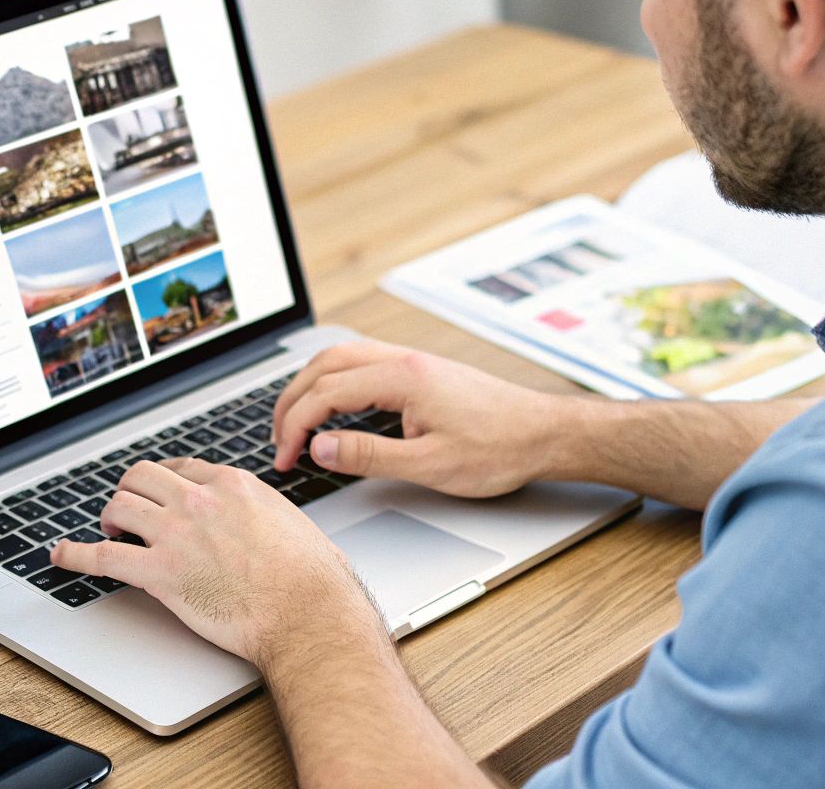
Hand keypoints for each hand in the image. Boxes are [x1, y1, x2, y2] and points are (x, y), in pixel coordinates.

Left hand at [48, 458, 382, 665]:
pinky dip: (75, 555)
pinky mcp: (161, 572)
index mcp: (232, 484)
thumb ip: (262, 514)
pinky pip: (102, 556)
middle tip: (128, 513)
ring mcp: (178, 533)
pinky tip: (62, 556)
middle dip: (131, 492)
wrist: (308, 612)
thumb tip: (262, 523)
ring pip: (119, 506)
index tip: (159, 494)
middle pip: (143, 477)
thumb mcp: (289, 522)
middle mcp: (200, 500)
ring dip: (108, 519)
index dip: (165, 482)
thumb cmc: (311, 578)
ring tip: (108, 533)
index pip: (182, 468)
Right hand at [273, 340, 582, 496]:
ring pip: (341, 358)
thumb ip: (369, 456)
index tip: (285, 458)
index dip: (295, 427)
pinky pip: (362, 363)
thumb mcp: (430, 465)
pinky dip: (333, 382)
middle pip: (324, 366)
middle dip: (291, 402)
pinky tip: (333, 406)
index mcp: (402, 378)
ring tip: (295, 423)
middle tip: (279, 441)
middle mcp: (404, 361)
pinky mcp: (422, 371)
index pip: (325, 393)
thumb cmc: (499, 449)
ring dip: (310, 387)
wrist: (545, 434)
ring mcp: (413, 362)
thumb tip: (319, 447)